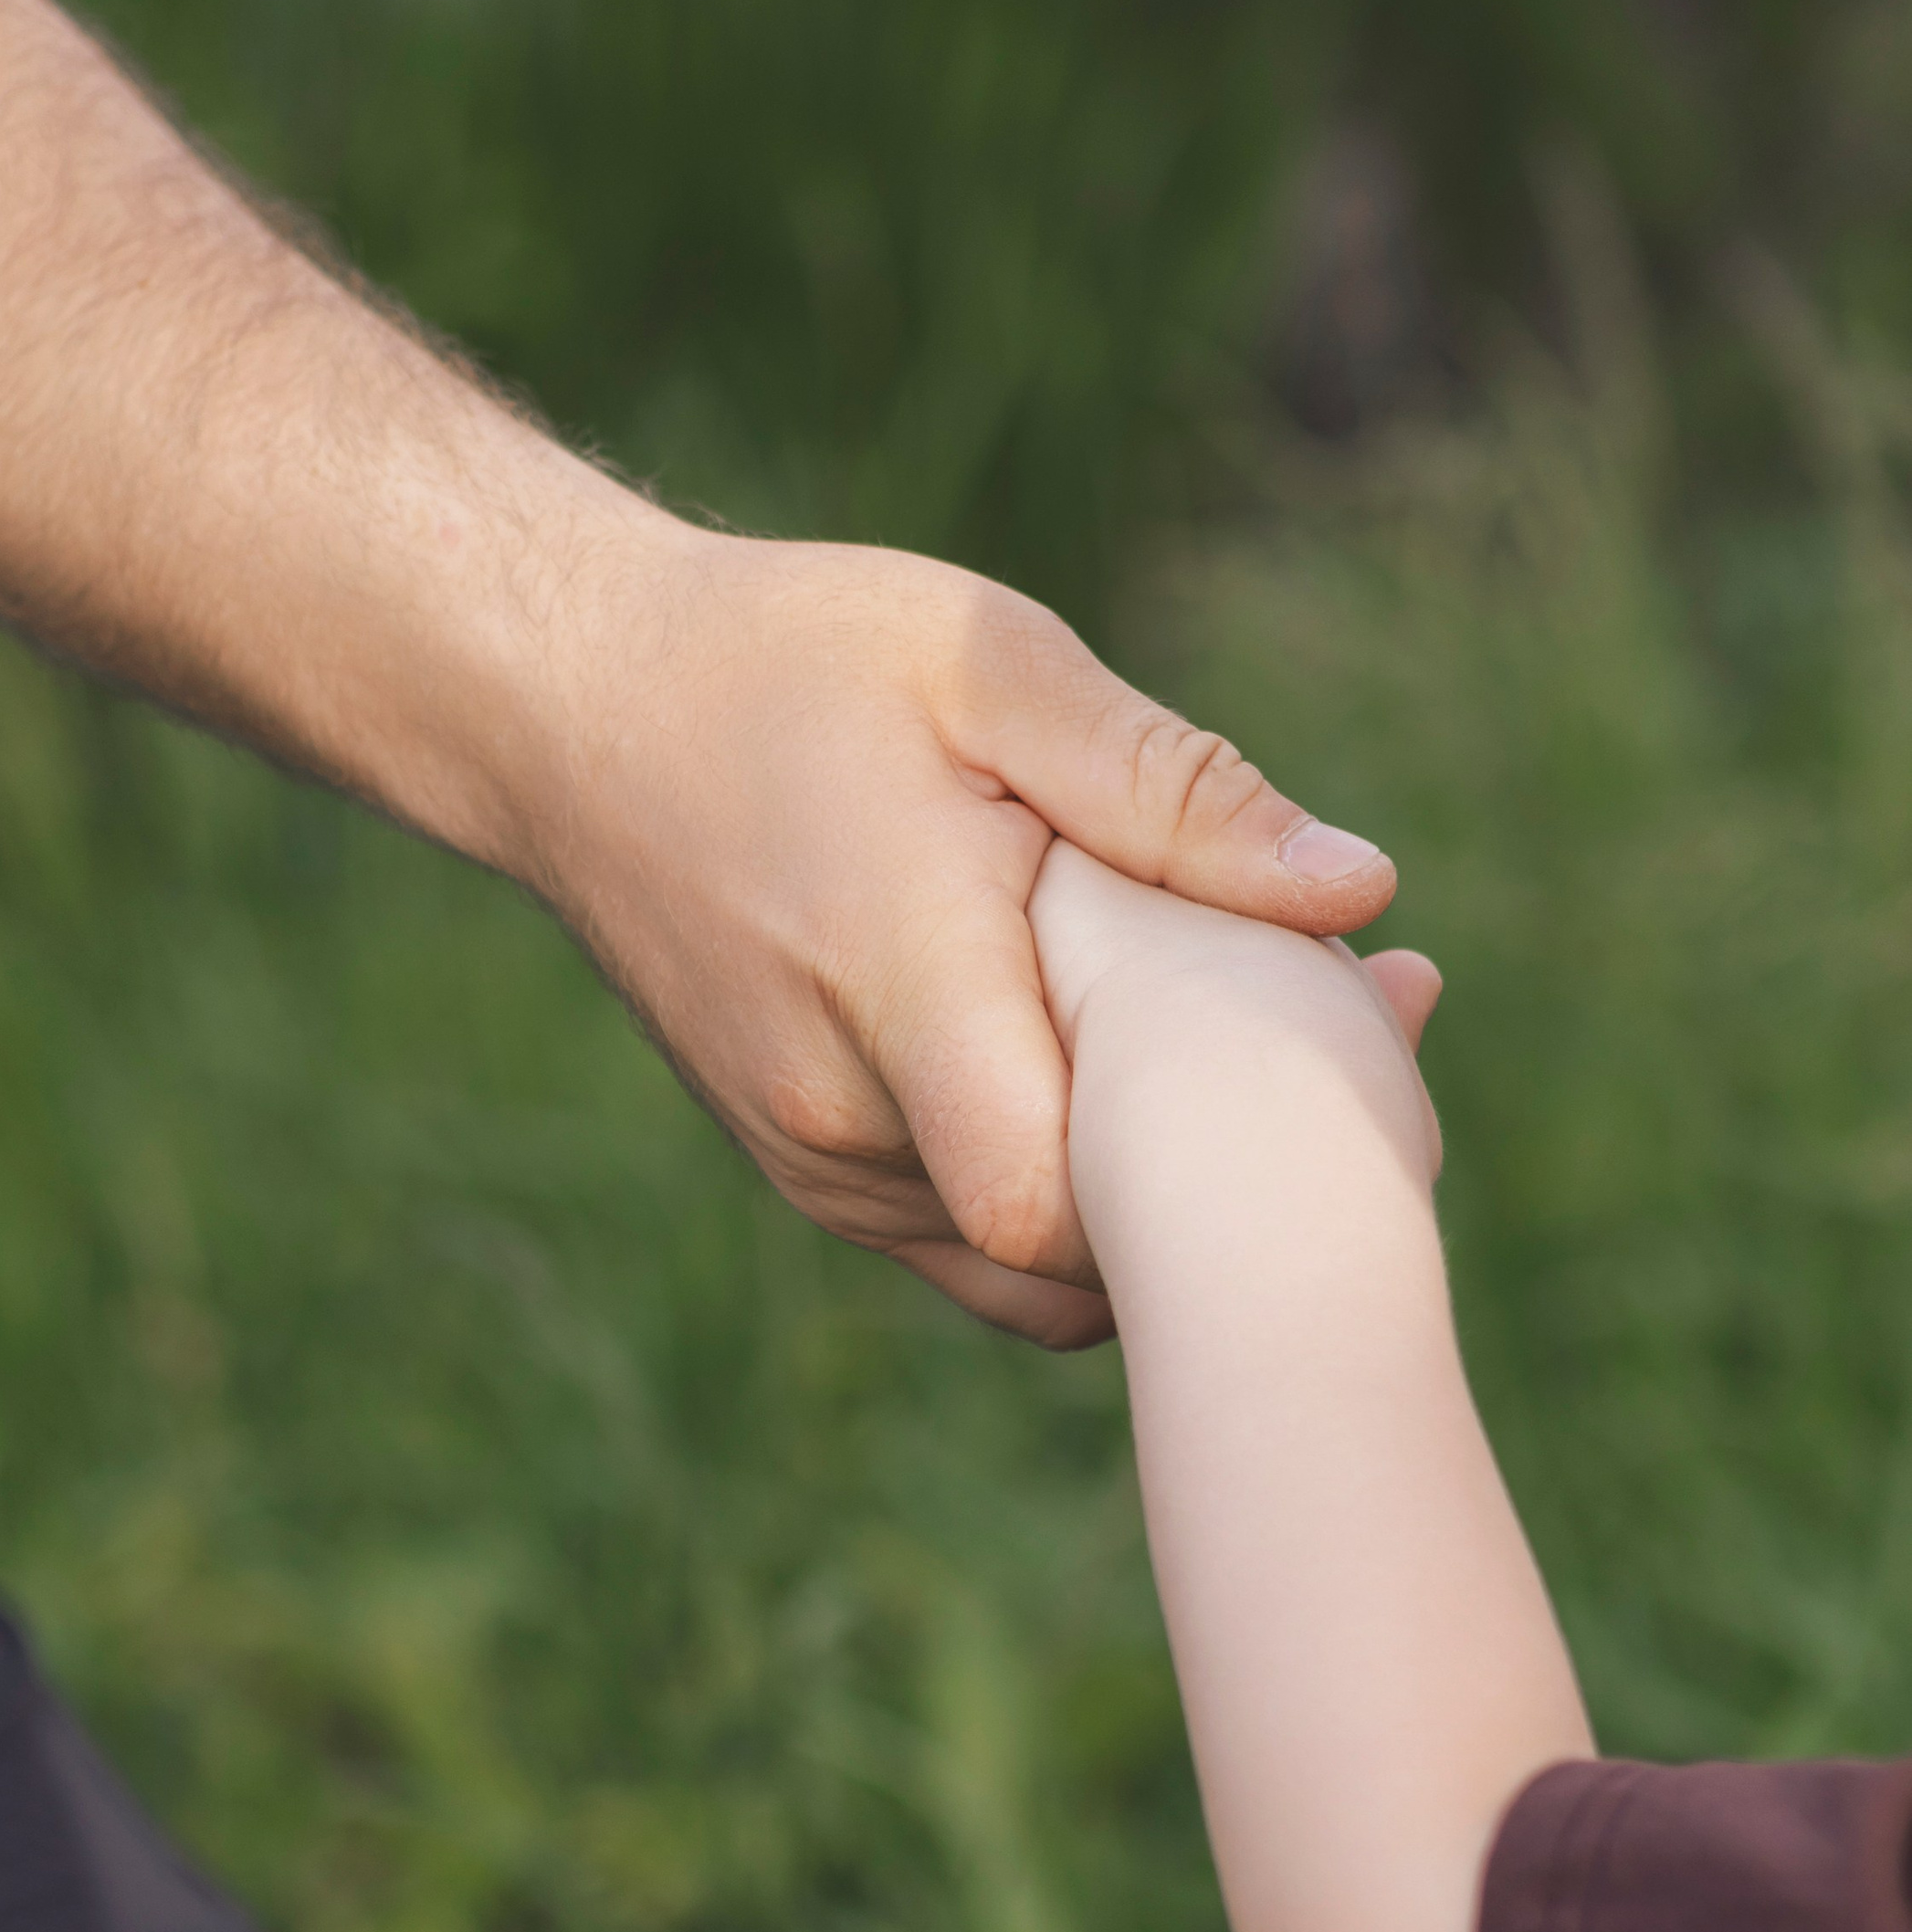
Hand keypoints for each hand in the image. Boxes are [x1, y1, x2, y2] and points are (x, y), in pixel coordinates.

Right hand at [539, 536, 1398, 1348]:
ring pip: (1020, 1268)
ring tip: (1247, 1056)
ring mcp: (813, 1164)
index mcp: (895, 983)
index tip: (1309, 1084)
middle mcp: (837, 1117)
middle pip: (1068, 1255)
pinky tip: (1130, 1076)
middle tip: (1358, 1043)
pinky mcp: (807, 1170)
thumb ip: (1171, 787)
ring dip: (1139, 1201)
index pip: (1054, 1207)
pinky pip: (967, 1240)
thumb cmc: (786, 662)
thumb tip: (1359, 892)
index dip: (1196, 1198)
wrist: (572, 715)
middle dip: (1213, 1192)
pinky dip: (1066, 1194)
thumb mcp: (989, 664)